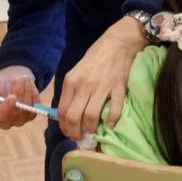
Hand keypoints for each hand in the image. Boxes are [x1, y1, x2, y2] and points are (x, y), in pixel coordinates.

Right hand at [0, 65, 39, 129]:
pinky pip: (35, 107)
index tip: (12, 97)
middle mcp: (4, 122)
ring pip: (27, 110)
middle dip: (19, 94)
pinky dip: (33, 94)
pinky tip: (29, 84)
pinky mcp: (30, 116)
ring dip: (27, 92)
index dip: (6, 109)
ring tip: (24, 78)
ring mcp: (19, 121)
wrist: (10, 81)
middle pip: (15, 115)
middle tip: (19, 79)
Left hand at [58, 16, 146, 139]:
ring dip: (92, 128)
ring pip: (91, 117)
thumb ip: (72, 90)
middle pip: (74, 117)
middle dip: (76, 133)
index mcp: (71, 81)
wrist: (118, 42)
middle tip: (81, 137)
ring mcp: (102, 87)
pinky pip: (114, 110)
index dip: (65, 127)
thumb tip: (68, 112)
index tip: (70, 133)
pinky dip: (111, 121)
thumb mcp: (77, 70)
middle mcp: (84, 85)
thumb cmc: (96, 56)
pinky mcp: (118, 88)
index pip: (63, 111)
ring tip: (94, 131)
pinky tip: (110, 124)